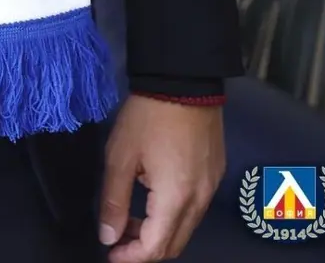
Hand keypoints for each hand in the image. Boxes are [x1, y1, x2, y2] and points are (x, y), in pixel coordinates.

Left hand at [99, 96, 225, 260]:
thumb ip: (114, 200)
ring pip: (186, 227)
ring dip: (159, 231)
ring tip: (131, 217)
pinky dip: (173, 213)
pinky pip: (195, 207)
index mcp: (176, 199)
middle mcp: (200, 200)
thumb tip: (108, 236)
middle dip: (145, 249)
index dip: (130, 257)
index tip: (110, 253)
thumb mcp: (120, 156)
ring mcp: (211, 187)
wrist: (183, 79)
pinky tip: (153, 195)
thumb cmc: (147, 116)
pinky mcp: (215, 173)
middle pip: (174, 244)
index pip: (155, 248)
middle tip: (119, 238)